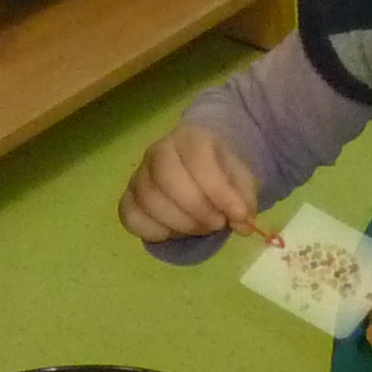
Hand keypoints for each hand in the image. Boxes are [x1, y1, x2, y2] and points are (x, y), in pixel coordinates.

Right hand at [120, 124, 265, 244]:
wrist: (198, 166)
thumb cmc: (219, 171)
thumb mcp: (241, 179)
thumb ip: (244, 199)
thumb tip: (242, 224)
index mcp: (189, 138)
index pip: (197, 158)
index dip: (218, 190)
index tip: (239, 214)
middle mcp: (158, 151)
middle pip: (167, 179)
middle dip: (198, 209)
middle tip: (218, 223)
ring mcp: (138, 175)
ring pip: (150, 201)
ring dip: (181, 224)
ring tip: (202, 227)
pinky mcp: (127, 199)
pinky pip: (132, 218)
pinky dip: (155, 231)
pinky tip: (175, 232)